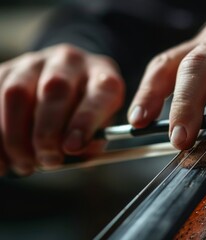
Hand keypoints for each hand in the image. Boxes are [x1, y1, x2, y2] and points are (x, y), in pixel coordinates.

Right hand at [0, 44, 124, 175]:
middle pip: (54, 89)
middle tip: (47, 161)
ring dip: (15, 135)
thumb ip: (91, 143)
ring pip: (16, 92)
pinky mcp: (6, 70)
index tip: (72, 148)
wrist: (68, 84)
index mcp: (103, 75)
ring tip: (24, 165)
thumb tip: (73, 152)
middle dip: (47, 131)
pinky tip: (1, 161)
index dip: (85, 121)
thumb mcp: (100, 129)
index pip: (99, 92)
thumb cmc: (87, 114)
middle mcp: (70, 61)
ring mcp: (35, 62)